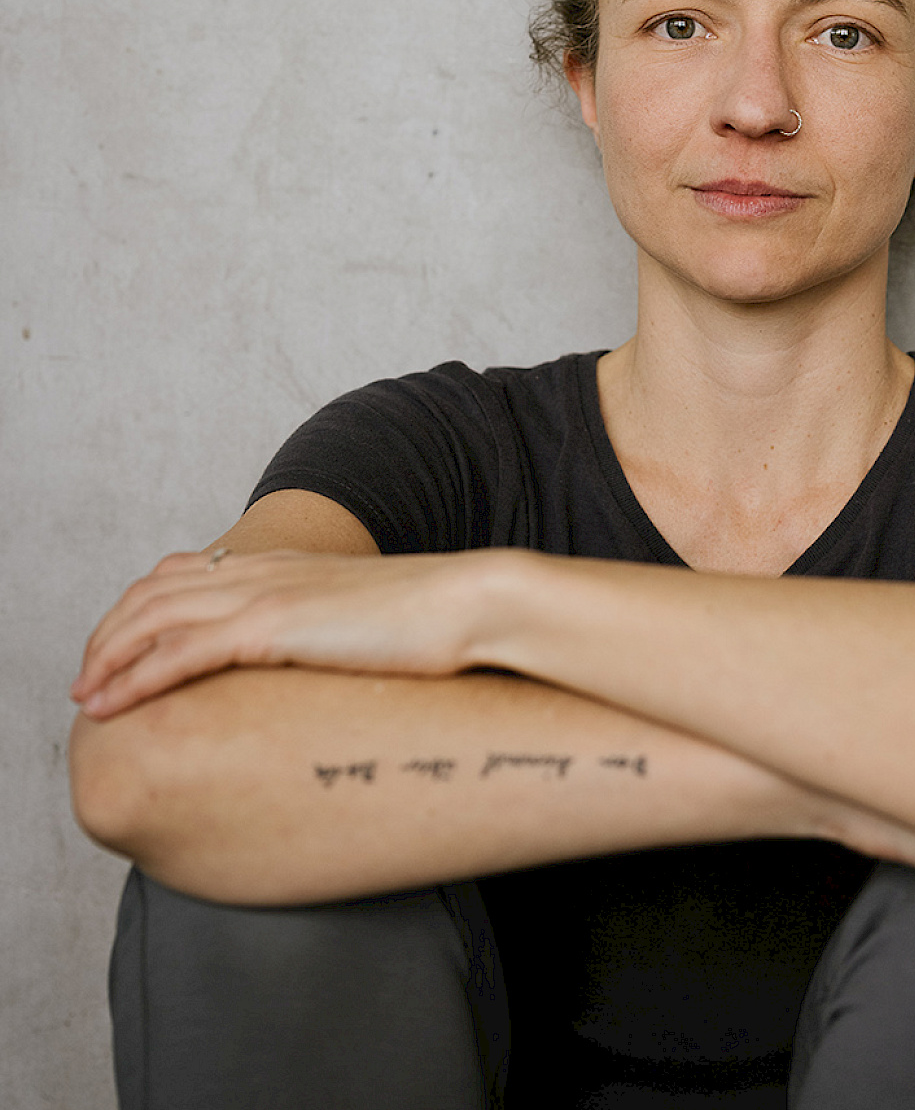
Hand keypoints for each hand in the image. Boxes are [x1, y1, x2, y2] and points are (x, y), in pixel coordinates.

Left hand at [71, 547, 511, 718]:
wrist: (473, 603)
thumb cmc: (439, 621)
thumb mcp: (371, 617)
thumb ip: (337, 627)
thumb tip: (336, 657)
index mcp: (288, 565)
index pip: (188, 572)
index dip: (143, 606)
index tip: (122, 645)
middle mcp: (266, 570)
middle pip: (156, 592)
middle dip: (110, 634)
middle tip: (88, 678)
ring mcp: (266, 596)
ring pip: (153, 620)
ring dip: (107, 658)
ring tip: (84, 698)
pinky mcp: (271, 628)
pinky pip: (180, 653)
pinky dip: (132, 678)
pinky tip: (109, 706)